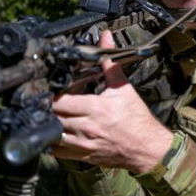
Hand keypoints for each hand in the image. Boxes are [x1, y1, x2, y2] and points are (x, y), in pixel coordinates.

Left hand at [51, 30, 173, 173]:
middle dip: (49, 108)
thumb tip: (105, 40)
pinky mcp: (83, 156)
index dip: (53, 95)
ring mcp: (83, 144)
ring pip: (52, 135)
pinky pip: (58, 152)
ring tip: (53, 116)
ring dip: (50, 125)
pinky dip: (54, 143)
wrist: (147, 147)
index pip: (60, 102)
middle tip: (50, 101)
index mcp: (96, 109)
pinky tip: (58, 132)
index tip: (54, 90)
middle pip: (53, 117)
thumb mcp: (123, 88)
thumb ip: (109, 63)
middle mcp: (86, 128)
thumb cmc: (137, 119)